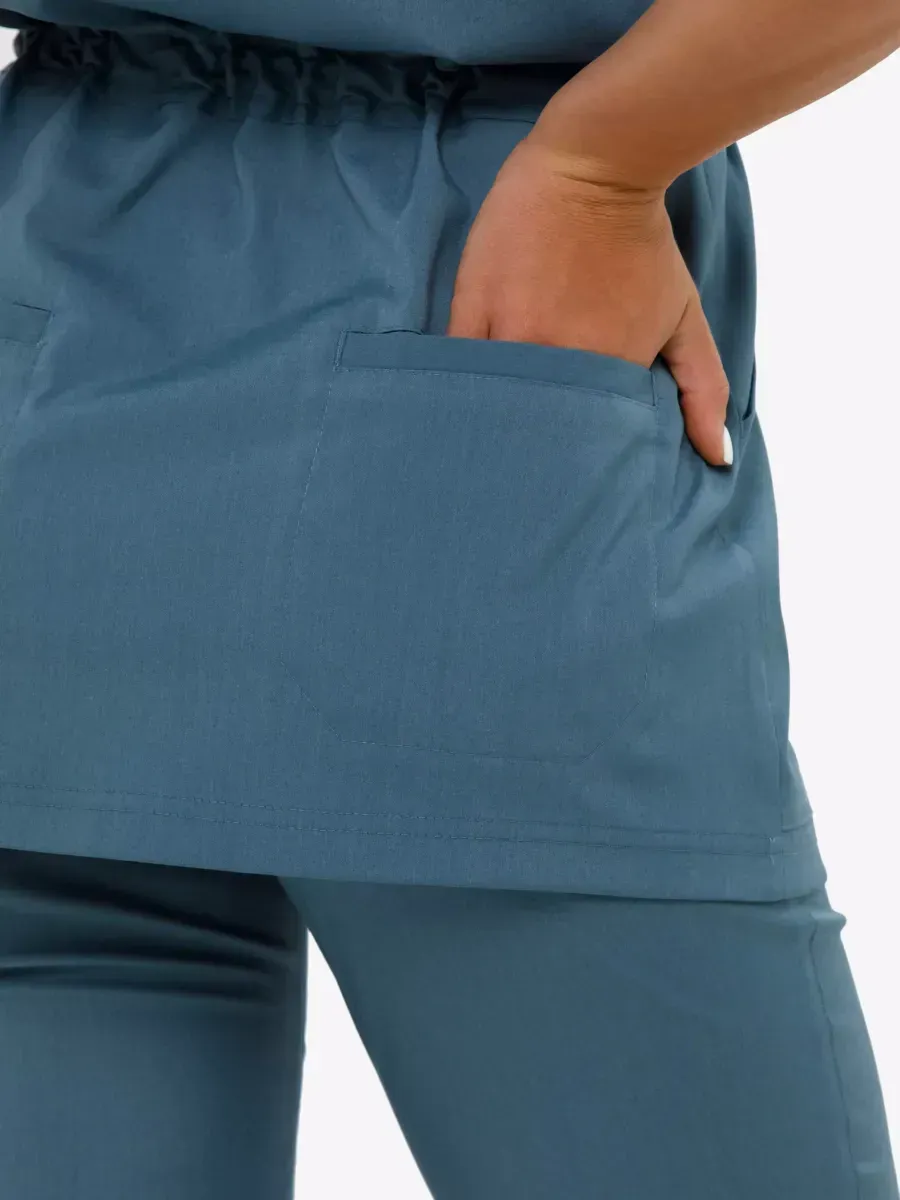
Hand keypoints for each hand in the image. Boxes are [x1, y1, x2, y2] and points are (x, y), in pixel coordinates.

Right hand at [446, 137, 732, 466]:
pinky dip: (464, 381)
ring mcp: (510, 332)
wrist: (596, 165)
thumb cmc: (643, 244)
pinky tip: (465, 393)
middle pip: (534, 427)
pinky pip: (459, 363)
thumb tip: (719, 459)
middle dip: (531, 446)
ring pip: (494, 400)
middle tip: (525, 461)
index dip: (571, 460)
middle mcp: (556, 357)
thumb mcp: (685, 316)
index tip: (566, 472)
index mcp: (608, 370)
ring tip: (492, 436)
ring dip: (496, 416)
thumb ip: (703, 389)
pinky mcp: (472, 304)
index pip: (581, 440)